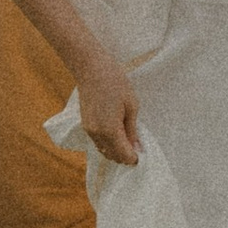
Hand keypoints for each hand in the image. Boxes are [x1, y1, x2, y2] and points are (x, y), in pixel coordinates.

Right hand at [77, 51, 140, 167]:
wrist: (92, 69)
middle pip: (112, 157)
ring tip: (127, 141)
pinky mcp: (85, 125)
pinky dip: (107, 144)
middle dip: (125, 157)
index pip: (123, 155)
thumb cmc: (115, 83)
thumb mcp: (131, 105)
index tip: (142, 154)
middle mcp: (97, 134)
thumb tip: (136, 147)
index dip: (134, 158)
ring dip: (115, 151)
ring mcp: (89, 130)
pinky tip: (116, 135)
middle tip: (136, 148)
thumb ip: (132, 130)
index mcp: (110, 130)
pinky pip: (98, 143)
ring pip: (103, 151)